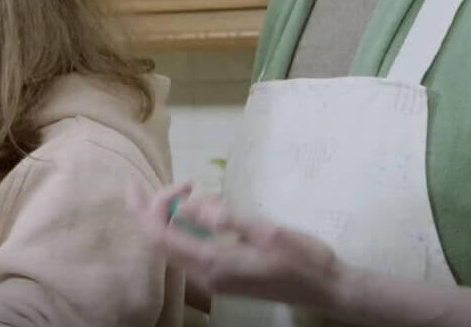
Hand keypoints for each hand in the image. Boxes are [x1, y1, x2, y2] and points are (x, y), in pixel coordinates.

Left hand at [126, 182, 342, 312]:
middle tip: (155, 182)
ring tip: (200, 190)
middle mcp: (208, 274)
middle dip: (153, 209)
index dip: (146, 210)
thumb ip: (226, 219)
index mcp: (214, 263)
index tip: (144, 185)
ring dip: (178, 214)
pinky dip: (193, 223)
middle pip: (162, 241)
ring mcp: (215, 277)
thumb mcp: (265, 230)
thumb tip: (191, 207)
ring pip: (177, 243)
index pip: (162, 238)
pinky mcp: (224, 273)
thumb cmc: (300, 257)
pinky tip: (213, 208)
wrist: (326, 287)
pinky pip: (194, 246)